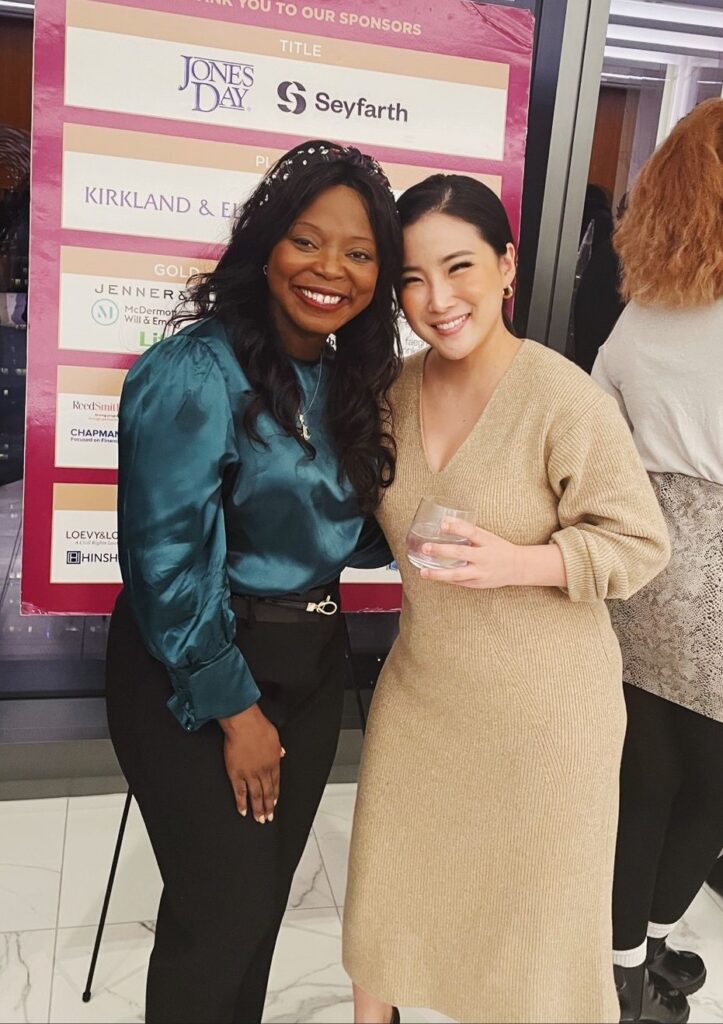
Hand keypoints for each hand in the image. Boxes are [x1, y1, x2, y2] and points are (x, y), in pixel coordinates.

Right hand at [218, 704, 284, 823]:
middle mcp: (263, 771)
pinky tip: (243, 811)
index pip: (276, 783)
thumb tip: (281, 753)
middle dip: (268, 807)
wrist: (245, 724)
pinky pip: (239, 792)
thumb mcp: (275, 736)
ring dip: (258, 809)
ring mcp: (250, 774)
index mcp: (273, 762)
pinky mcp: (236, 774)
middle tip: (268, 818)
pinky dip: (241, 803)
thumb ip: (278, 748)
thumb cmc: (259, 726)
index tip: (274, 803)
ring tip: (259, 819)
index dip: (274, 795)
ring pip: (256, 796)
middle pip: (267, 793)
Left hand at [419, 518, 521, 588]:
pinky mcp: (477, 584)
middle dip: (441, 551)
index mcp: (487, 541)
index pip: (471, 532)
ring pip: (457, 574)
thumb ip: (469, 531)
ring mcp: (480, 572)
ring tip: (423, 572)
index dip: (457, 528)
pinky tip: (433, 576)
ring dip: (438, 574)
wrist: (517, 567)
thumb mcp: (488, 536)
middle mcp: (483, 557)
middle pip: (461, 553)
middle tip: (425, 548)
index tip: (443, 524)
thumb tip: (445, 521)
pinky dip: (445, 579)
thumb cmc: (498, 549)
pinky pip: (459, 582)